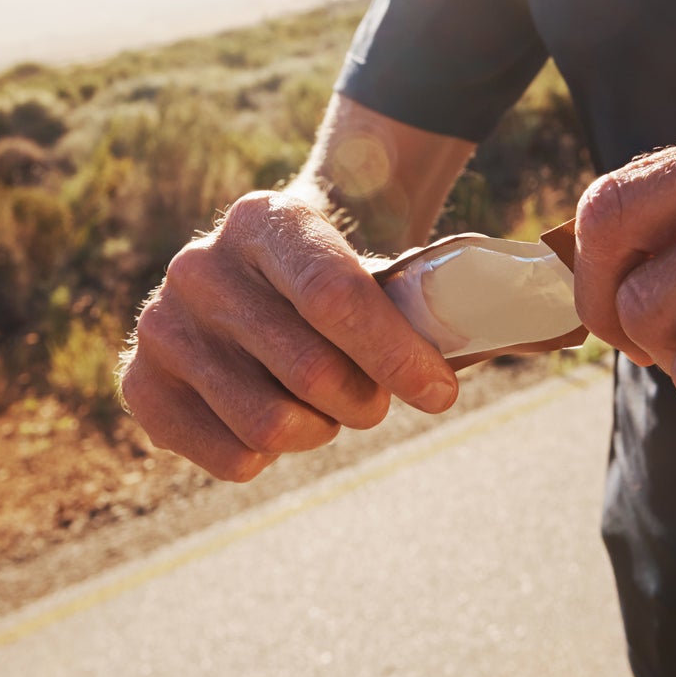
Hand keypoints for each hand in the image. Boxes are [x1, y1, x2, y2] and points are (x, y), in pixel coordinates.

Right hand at [120, 191, 460, 480]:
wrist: (256, 275)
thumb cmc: (334, 280)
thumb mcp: (373, 267)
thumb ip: (433, 301)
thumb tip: (536, 332)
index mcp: (266, 219)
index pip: (335, 297)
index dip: (395, 355)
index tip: (442, 393)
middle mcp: (199, 265)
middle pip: (310, 371)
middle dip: (365, 401)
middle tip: (374, 401)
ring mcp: (161, 323)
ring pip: (270, 423)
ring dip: (319, 431)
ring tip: (326, 412)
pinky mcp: (140, 382)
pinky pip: (230, 456)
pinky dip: (269, 456)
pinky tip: (274, 420)